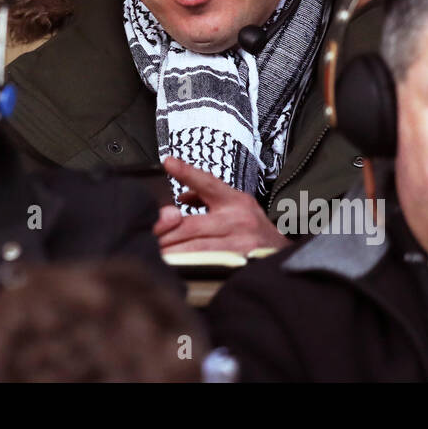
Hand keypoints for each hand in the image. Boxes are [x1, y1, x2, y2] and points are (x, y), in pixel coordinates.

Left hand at [153, 156, 290, 254]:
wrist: (283, 255)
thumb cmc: (254, 229)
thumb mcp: (237, 205)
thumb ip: (207, 197)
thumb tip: (179, 195)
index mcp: (235, 201)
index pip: (208, 182)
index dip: (187, 172)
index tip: (168, 162)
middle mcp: (238, 220)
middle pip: (190, 224)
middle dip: (164, 231)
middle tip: (144, 233)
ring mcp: (239, 245)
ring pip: (194, 248)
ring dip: (171, 251)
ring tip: (152, 251)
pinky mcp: (238, 266)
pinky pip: (204, 265)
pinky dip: (186, 265)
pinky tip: (173, 266)